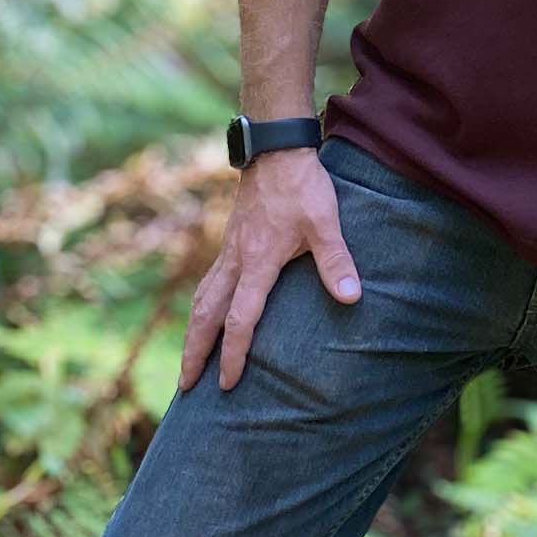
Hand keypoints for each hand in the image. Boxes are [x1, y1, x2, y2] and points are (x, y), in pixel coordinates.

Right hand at [179, 148, 361, 393]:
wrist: (276, 150)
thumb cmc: (302, 187)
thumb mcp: (325, 222)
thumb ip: (336, 261)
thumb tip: (351, 297)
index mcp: (258, 262)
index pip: (240, 319)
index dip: (233, 354)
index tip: (227, 384)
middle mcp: (235, 261)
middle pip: (206, 316)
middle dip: (194, 353)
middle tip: (185, 387)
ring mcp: (228, 251)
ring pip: (201, 300)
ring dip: (192, 333)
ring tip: (187, 362)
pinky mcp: (229, 242)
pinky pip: (207, 283)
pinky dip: (200, 309)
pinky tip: (203, 318)